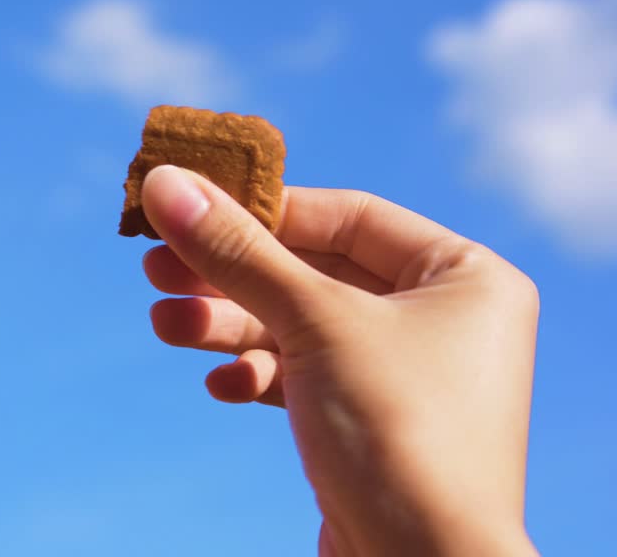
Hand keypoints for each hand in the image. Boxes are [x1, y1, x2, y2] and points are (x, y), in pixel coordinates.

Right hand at [140, 166, 539, 556]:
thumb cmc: (398, 433)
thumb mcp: (312, 323)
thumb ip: (237, 250)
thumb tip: (164, 183)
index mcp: (462, 275)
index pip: (345, 215)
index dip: (261, 209)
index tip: (187, 206)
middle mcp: (441, 319)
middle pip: (311, 272)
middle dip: (229, 274)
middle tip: (154, 265)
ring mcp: (404, 376)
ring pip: (298, 328)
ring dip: (228, 326)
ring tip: (165, 325)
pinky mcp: (370, 425)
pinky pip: (304, 379)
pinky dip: (258, 376)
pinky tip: (223, 387)